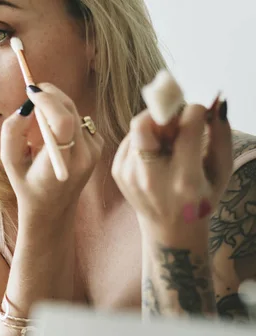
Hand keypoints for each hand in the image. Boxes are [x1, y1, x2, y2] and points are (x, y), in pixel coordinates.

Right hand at [1, 83, 103, 222]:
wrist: (52, 209)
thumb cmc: (27, 185)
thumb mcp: (10, 162)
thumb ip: (12, 132)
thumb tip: (25, 107)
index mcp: (60, 163)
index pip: (62, 122)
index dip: (47, 101)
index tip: (31, 91)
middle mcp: (82, 156)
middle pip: (70, 110)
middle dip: (50, 96)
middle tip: (32, 94)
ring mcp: (93, 151)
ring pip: (75, 112)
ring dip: (56, 108)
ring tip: (39, 124)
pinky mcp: (98, 146)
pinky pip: (80, 120)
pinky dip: (65, 118)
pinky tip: (55, 137)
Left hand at [111, 100, 232, 244]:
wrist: (168, 229)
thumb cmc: (201, 198)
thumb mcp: (221, 171)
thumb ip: (220, 134)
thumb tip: (215, 102)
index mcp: (184, 180)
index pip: (186, 128)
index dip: (194, 112)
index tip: (199, 114)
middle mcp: (151, 178)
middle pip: (144, 122)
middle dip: (165, 113)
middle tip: (178, 123)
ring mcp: (128, 175)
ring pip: (138, 127)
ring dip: (156, 126)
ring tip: (169, 145)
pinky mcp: (117, 172)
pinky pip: (130, 138)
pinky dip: (145, 138)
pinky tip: (157, 154)